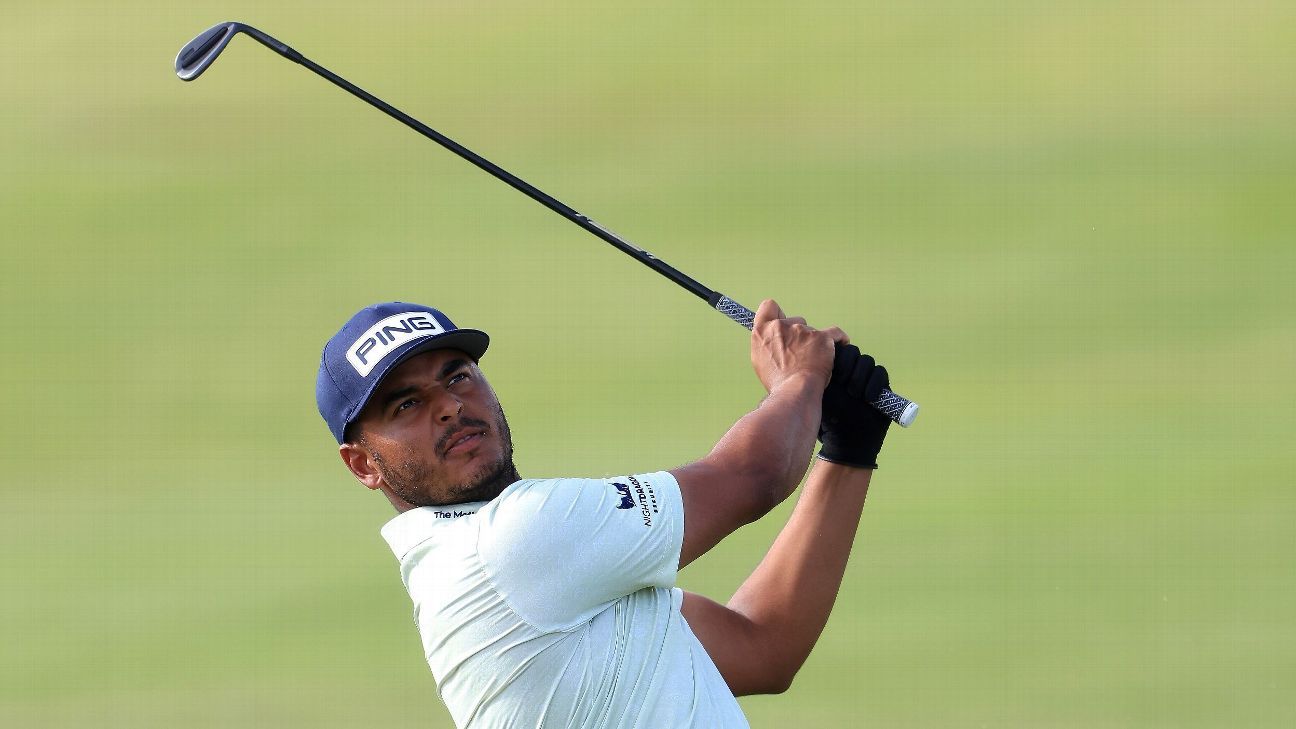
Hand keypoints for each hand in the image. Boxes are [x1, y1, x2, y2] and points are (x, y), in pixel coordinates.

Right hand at [750, 299, 846, 393]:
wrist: (794, 392)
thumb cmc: (778, 382)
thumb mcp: (761, 360)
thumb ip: (767, 343)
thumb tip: (774, 339)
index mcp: (762, 331)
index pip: (769, 306)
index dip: (778, 313)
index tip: (784, 323)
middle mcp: (780, 326)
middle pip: (795, 320)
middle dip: (799, 334)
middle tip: (800, 354)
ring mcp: (802, 330)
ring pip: (813, 331)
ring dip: (814, 342)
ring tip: (814, 362)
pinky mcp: (821, 337)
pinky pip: (835, 333)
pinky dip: (839, 339)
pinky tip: (842, 344)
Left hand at [818, 344, 890, 468]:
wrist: (848, 442)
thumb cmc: (828, 422)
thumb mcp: (819, 400)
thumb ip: (816, 380)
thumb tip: (814, 361)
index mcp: (832, 371)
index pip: (836, 351)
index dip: (835, 357)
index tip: (829, 371)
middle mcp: (850, 371)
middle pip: (853, 352)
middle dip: (849, 364)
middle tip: (843, 381)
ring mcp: (866, 377)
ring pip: (867, 361)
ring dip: (861, 375)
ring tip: (854, 394)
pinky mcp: (881, 386)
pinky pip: (880, 373)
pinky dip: (875, 383)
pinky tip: (868, 397)